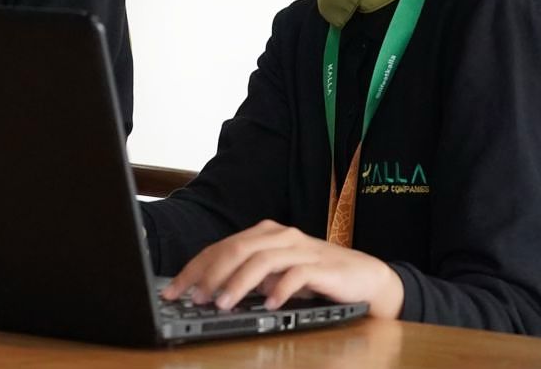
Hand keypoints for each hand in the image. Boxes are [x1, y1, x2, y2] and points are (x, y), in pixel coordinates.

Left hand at [161, 220, 404, 318]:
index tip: (174, 291)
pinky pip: (295, 275)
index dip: (194, 269)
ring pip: (260, 261)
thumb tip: (209, 293)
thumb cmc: (316, 278)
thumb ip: (249, 278)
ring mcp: (300, 249)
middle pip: (235, 249)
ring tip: (223, 305)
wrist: (366, 277)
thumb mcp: (275, 276)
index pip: (220, 248)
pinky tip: (269, 305)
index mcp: (263, 235)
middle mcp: (279, 236)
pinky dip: (279, 290)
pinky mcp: (322, 266)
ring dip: (238, 284)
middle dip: (210, 274)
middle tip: (194, 298)